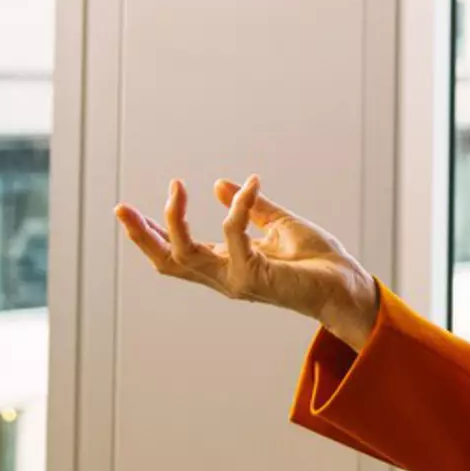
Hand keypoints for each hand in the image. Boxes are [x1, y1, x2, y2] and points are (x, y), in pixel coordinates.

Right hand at [114, 176, 381, 350]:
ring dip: (174, 220)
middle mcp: (225, 276)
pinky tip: (250, 185)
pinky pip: (234, 235)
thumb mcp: (280, 226)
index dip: (152, 235)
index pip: (177, 254)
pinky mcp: (254, 276)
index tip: (127, 211)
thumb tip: (223, 185)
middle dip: (141, 237)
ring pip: (184, 256)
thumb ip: (252, 209)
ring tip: (176, 186)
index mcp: (226, 264)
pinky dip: (238, 207)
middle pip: (167, 263)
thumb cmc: (317, 262)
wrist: (347, 285)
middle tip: (121, 209)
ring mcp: (236, 280)